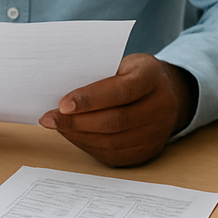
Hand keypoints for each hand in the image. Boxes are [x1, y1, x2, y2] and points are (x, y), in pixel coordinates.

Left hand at [39, 54, 195, 166]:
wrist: (167, 93)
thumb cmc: (136, 74)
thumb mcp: (124, 63)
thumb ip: (100, 75)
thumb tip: (61, 92)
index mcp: (153, 78)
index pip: (121, 91)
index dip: (90, 99)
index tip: (62, 104)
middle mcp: (160, 107)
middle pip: (116, 121)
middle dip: (77, 122)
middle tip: (50, 118)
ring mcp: (157, 133)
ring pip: (113, 142)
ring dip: (79, 136)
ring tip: (57, 126)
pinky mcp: (148, 151)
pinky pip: (114, 155)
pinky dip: (89, 146)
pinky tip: (73, 136)